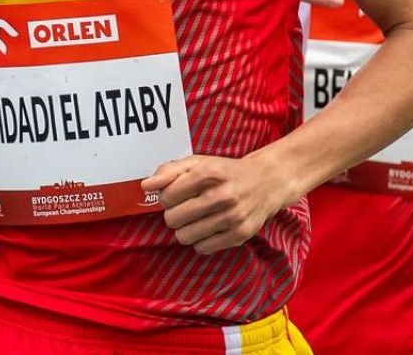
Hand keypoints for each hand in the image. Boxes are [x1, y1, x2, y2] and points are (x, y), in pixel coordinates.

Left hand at [142, 153, 297, 254]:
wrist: (266, 182)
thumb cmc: (226, 172)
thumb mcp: (199, 163)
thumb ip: (170, 171)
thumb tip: (146, 186)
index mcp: (209, 173)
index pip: (167, 196)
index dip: (165, 197)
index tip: (175, 195)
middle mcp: (222, 195)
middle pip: (173, 218)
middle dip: (173, 215)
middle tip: (184, 209)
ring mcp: (232, 217)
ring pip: (185, 236)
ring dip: (185, 229)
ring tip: (194, 220)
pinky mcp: (239, 234)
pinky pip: (202, 248)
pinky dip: (200, 240)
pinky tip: (208, 228)